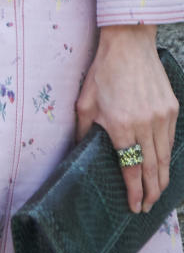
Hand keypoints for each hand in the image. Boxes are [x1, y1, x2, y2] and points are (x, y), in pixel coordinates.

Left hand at [75, 25, 177, 214]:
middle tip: (147, 208)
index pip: (131, 169)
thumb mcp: (85, 103)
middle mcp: (145, 125)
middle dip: (151, 193)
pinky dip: (167, 156)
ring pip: (165, 158)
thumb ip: (84, 132)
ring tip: (156, 193)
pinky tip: (161, 165)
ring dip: (162, 179)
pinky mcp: (172, 108)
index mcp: (121, 126)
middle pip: (153, 170)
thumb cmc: (103, 72)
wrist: (129, 44)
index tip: (134, 207)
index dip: (134, 192)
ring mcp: (162, 117)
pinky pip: (171, 140)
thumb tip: (80, 152)